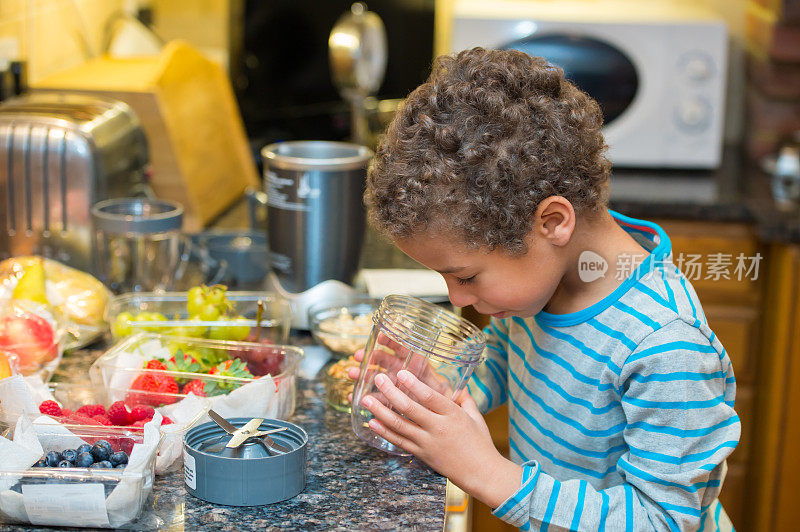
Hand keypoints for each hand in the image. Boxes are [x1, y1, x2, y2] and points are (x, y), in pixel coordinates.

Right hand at [347, 332, 451, 394]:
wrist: (442, 413)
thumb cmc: (442, 395)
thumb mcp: (439, 382)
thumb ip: (436, 374)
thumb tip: (439, 359)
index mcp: (415, 362)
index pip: (402, 347)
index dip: (390, 341)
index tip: (380, 338)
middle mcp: (402, 370)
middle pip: (384, 359)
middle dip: (370, 357)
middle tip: (358, 356)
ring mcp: (394, 384)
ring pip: (376, 376)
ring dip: (362, 374)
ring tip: (351, 374)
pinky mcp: (390, 399)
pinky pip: (375, 396)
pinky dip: (364, 395)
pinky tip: (353, 395)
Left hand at [362, 368, 521, 507]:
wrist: (481, 473)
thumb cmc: (481, 443)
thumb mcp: (476, 417)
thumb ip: (465, 400)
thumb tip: (460, 387)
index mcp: (453, 415)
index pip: (430, 397)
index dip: (414, 384)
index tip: (401, 373)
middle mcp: (438, 428)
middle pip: (409, 409)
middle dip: (391, 392)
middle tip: (378, 379)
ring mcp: (427, 443)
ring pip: (399, 425)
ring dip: (380, 411)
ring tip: (366, 399)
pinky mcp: (421, 454)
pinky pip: (399, 442)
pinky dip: (384, 432)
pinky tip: (372, 422)